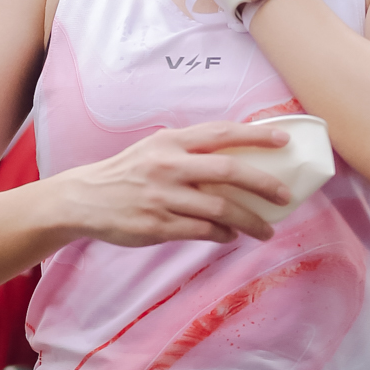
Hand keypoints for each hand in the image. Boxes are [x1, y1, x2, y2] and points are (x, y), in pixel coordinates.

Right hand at [58, 123, 290, 246]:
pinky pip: (202, 232)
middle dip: (263, 184)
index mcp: (171, 141)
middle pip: (228, 171)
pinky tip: (230, 236)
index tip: (285, 141)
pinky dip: (222, 235)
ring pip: (220, 209)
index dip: (256, 136)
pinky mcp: (157, 225)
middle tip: (285, 196)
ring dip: (249, 221)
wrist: (85, 199)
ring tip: (266, 230)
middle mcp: (169, 165)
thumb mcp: (156, 148)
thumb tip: (240, 159)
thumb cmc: (129, 172)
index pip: (222, 133)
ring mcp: (163, 197)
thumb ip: (191, 150)